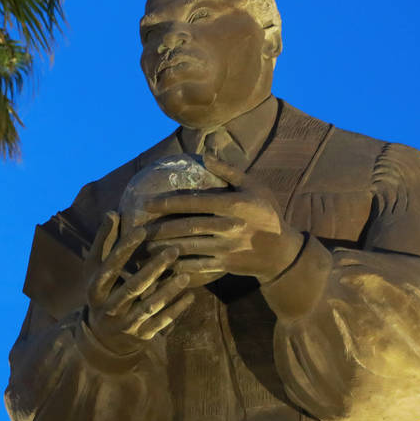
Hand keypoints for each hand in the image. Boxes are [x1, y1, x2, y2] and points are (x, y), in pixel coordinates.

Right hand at [83, 211, 194, 352]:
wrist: (102, 338)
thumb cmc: (102, 291)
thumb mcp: (96, 269)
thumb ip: (104, 242)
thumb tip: (112, 212)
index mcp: (95, 288)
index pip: (109, 267)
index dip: (124, 248)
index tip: (142, 230)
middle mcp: (108, 308)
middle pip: (132, 287)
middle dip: (153, 269)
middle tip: (173, 249)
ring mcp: (125, 324)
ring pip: (148, 306)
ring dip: (168, 290)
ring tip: (186, 274)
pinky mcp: (141, 336)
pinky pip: (161, 323)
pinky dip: (176, 310)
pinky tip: (191, 295)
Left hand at [141, 156, 303, 282]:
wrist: (283, 252)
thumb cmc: (265, 213)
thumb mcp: (253, 187)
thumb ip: (228, 171)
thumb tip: (205, 154)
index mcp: (233, 205)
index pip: (194, 202)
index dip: (168, 203)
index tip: (145, 204)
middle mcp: (229, 226)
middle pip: (187, 227)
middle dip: (159, 228)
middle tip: (136, 228)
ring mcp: (227, 248)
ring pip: (189, 248)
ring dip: (164, 247)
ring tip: (143, 245)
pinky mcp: (226, 265)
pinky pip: (197, 266)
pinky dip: (178, 265)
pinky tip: (162, 262)